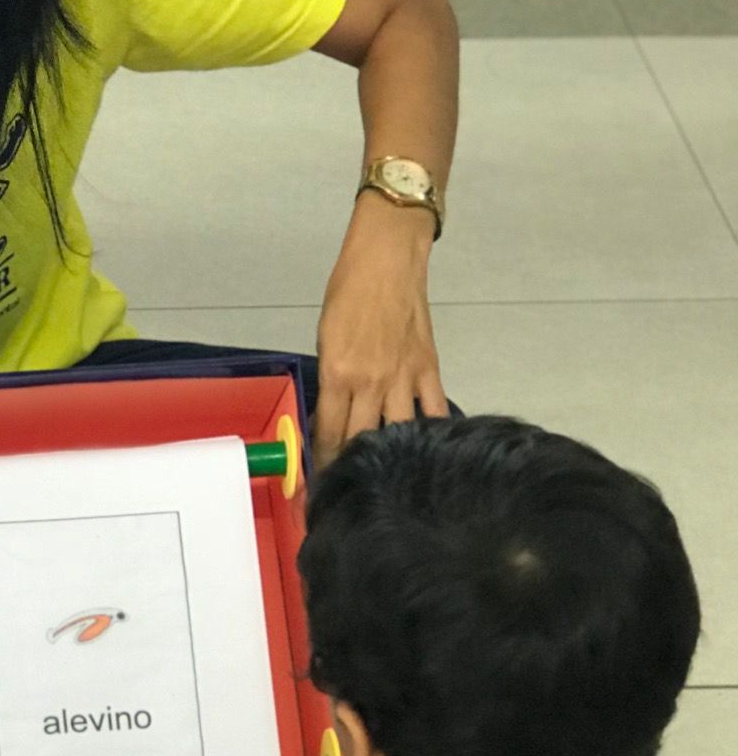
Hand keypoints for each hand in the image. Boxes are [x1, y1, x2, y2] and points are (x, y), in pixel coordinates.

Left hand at [314, 197, 447, 468]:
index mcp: (337, 374)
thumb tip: (332, 415)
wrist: (388, 262)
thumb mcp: (325, 337)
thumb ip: (331, 380)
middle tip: (350, 493)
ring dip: (392, 460)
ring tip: (388, 482)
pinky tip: (429, 455)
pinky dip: (430, 434)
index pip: (329, 433)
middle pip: (361, 441)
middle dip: (353, 470)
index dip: (325, 464)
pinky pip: (433, 412)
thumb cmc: (348, 293)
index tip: (323, 486)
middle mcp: (370, 383)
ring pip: (398, 434)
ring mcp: (404, 379)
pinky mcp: (429, 370)